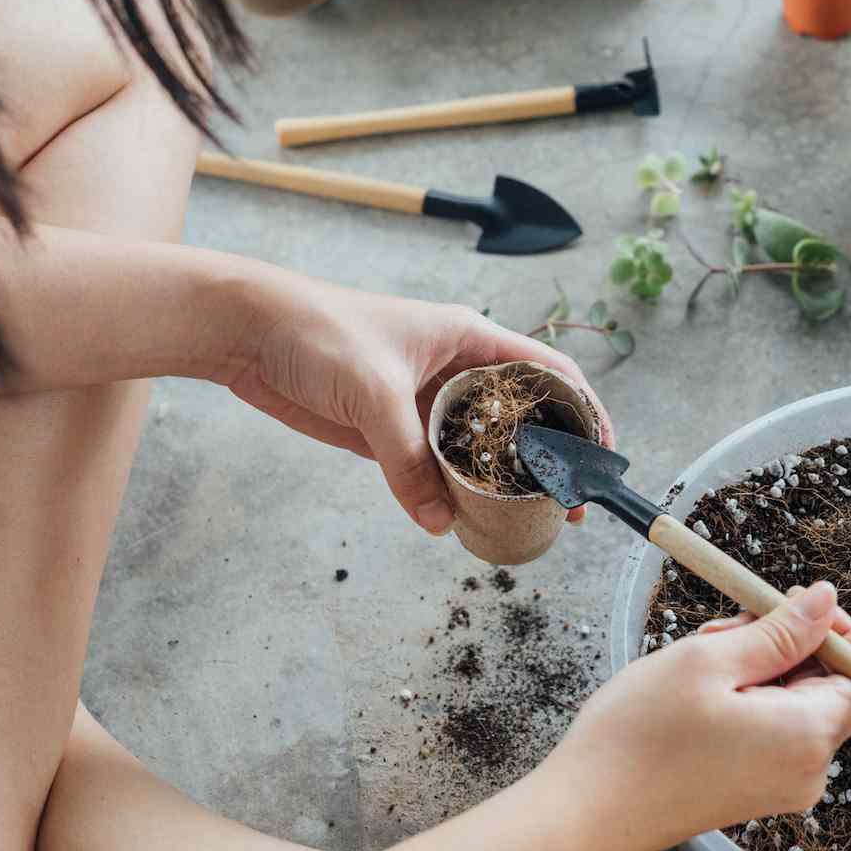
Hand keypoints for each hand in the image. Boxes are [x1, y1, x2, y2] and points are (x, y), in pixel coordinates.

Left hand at [219, 275, 610, 534]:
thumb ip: (408, 457)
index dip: (585, 411)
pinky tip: (462, 518)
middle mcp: (456, 368)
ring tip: (523, 519)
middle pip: (521, 416)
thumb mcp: (373, 392)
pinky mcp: (391, 428)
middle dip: (548, 458)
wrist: (248, 332)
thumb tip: (438, 520)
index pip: (549, 372)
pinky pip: (434, 464)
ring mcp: (425, 400)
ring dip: (497, 479)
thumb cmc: (318, 331)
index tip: (603, 455)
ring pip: (478, 445)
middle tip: (565, 505)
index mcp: (469, 337)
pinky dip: (451, 491)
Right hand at [535, 582, 850, 850]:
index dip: (841, 632)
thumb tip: (826, 600)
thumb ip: (780, 630)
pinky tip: (701, 686)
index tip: (796, 602)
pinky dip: (747, 695)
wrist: (586, 811)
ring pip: (795, 702)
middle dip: (790, 643)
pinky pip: (773, 727)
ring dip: (759, 665)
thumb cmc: (638, 739)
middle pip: (831, 687)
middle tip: (732, 622)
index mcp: (806, 737)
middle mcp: (806, 770)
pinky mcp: (753, 786)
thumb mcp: (710, 660)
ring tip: (704, 654)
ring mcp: (780, 783)